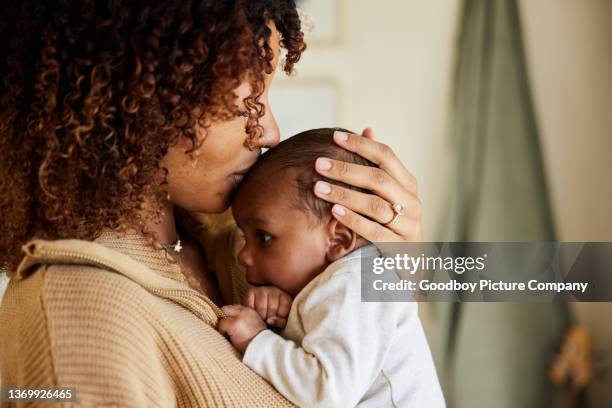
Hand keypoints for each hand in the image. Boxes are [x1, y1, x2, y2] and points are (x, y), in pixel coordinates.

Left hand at [218, 305, 266, 352]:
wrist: (263, 348)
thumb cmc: (257, 340)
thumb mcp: (254, 325)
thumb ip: (244, 319)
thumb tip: (231, 319)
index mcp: (250, 311)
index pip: (234, 307)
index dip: (229, 316)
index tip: (229, 324)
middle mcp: (245, 311)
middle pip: (226, 308)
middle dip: (223, 317)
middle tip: (225, 328)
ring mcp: (239, 317)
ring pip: (222, 315)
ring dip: (223, 325)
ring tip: (228, 334)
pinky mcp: (234, 324)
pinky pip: (221, 324)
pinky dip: (222, 331)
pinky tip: (229, 337)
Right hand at [243, 286, 292, 328]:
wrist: (264, 310)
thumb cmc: (276, 316)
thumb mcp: (283, 321)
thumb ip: (280, 322)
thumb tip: (269, 320)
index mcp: (285, 297)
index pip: (283, 310)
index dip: (279, 319)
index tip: (277, 319)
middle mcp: (274, 290)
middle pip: (272, 308)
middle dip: (269, 318)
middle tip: (268, 318)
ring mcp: (262, 289)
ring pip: (261, 308)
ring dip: (260, 316)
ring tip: (262, 316)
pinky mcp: (251, 291)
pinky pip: (251, 305)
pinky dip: (252, 312)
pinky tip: (255, 312)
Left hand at [313, 128, 421, 243]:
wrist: (410, 262)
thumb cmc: (392, 221)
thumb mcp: (389, 192)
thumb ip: (378, 165)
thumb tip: (368, 128)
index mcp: (408, 183)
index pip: (386, 156)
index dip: (361, 144)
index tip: (335, 136)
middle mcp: (412, 201)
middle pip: (378, 179)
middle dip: (346, 169)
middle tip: (319, 163)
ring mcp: (408, 225)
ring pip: (375, 205)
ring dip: (344, 194)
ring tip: (318, 187)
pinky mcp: (398, 247)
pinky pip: (374, 231)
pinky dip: (353, 220)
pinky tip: (334, 212)